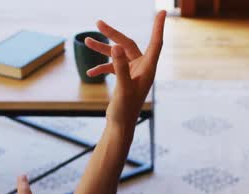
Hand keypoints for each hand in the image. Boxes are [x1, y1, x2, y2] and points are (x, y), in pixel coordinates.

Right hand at [84, 10, 165, 127]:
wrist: (121, 126)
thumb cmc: (125, 110)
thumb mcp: (122, 87)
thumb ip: (120, 67)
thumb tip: (116, 47)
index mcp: (148, 69)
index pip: (155, 43)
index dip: (158, 27)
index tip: (162, 12)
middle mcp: (142, 68)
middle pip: (128, 44)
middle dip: (112, 34)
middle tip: (98, 23)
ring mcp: (133, 73)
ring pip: (118, 54)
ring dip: (102, 49)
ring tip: (86, 42)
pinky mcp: (125, 78)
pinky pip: (113, 66)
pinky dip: (102, 67)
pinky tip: (90, 73)